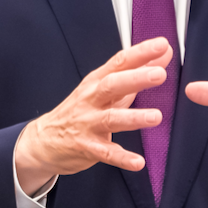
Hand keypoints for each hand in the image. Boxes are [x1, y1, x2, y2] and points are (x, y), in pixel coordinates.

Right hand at [14, 38, 172, 194]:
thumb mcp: (106, 87)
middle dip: (136, 78)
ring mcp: (87, 123)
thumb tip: (163, 54)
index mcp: (97, 81)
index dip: (140, 52)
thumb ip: (137, 71)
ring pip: (110, 118)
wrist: (44, 140)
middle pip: (112, 85)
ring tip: (155, 117)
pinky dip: (122, 157)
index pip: (119, 62)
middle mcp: (91, 99)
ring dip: (133, 117)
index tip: (161, 45)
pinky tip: (138, 162)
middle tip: (159, 74)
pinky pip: (106, 153)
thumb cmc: (81, 109)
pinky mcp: (87, 147)